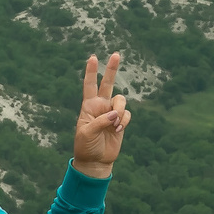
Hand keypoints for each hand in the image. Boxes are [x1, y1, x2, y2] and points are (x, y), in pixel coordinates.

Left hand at [72, 54, 130, 177]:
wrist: (96, 160)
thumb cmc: (86, 146)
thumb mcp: (86, 134)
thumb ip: (99, 122)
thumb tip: (114, 115)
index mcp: (88, 106)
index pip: (89, 85)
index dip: (91, 72)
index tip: (92, 57)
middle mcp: (101, 106)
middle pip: (108, 83)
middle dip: (112, 69)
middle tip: (116, 54)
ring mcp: (112, 113)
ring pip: (121, 101)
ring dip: (119, 111)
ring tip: (114, 125)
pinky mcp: (121, 121)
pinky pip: (127, 114)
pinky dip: (124, 121)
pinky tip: (118, 130)